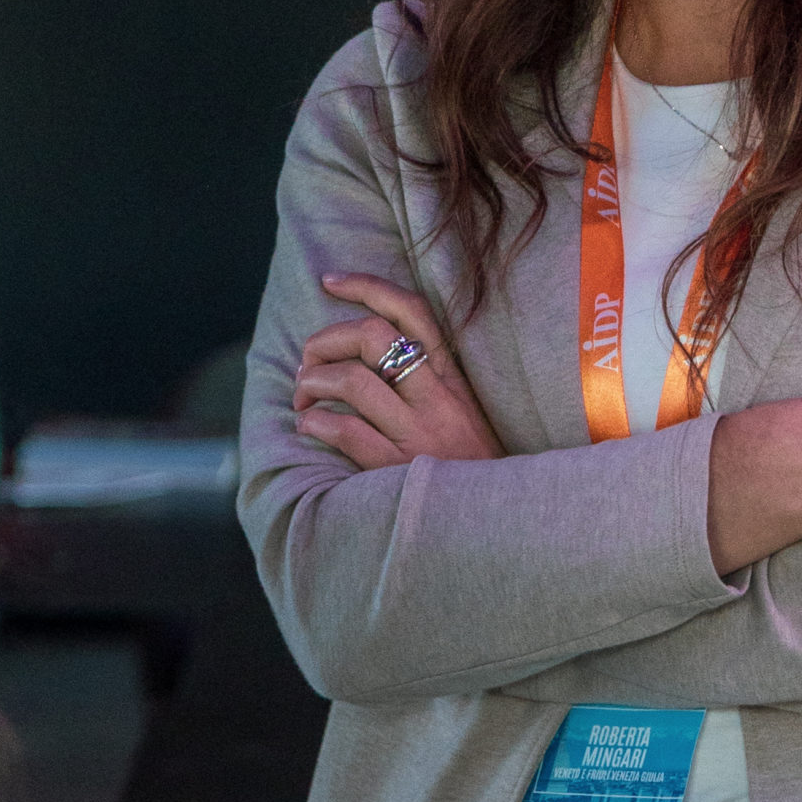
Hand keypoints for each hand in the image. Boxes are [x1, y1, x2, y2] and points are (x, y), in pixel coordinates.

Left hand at [293, 273, 503, 470]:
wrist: (497, 519)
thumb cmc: (471, 466)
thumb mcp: (466, 412)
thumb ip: (432, 380)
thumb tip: (372, 349)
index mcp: (453, 378)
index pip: (412, 312)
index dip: (366, 286)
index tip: (330, 281)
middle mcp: (438, 399)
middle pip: (373, 336)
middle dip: (326, 341)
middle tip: (309, 363)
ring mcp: (419, 434)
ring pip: (353, 381)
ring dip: (313, 383)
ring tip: (304, 397)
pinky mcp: (398, 470)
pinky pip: (346, 431)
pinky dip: (315, 423)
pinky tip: (310, 426)